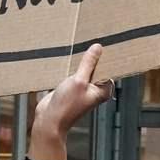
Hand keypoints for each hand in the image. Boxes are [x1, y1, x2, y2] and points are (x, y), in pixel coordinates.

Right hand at [29, 44, 114, 159]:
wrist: (49, 120)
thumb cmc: (66, 106)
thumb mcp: (78, 81)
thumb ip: (88, 64)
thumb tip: (98, 48)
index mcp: (103, 90)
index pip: (110, 69)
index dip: (108, 56)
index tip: (109, 41)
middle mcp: (96, 89)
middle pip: (98, 68)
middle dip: (94, 57)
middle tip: (93, 39)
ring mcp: (84, 88)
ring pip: (85, 69)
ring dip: (82, 60)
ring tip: (81, 44)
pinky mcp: (72, 87)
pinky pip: (75, 73)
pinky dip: (72, 66)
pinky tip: (69, 56)